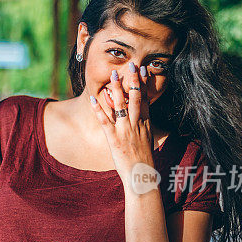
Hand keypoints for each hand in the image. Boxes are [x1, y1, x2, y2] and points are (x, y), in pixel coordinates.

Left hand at [89, 62, 154, 188]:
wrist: (142, 176)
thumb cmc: (144, 161)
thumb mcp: (148, 141)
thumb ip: (144, 127)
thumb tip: (142, 118)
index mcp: (146, 124)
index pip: (146, 100)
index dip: (144, 84)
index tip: (143, 70)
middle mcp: (137, 125)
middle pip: (136, 98)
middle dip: (133, 80)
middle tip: (131, 64)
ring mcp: (125, 131)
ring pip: (121, 105)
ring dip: (116, 89)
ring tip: (113, 74)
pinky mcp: (114, 139)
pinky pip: (105, 121)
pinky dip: (98, 109)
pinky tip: (93, 98)